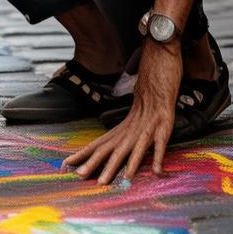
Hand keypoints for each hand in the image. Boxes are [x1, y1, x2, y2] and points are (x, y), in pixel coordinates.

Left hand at [63, 40, 180, 182]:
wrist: (160, 52)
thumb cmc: (152, 78)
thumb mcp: (141, 103)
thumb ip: (134, 119)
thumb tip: (125, 132)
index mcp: (126, 122)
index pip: (101, 142)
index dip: (85, 154)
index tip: (67, 165)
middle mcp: (134, 124)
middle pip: (111, 147)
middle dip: (94, 164)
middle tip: (78, 176)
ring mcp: (149, 121)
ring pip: (131, 148)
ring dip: (119, 165)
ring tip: (106, 181)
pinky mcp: (166, 118)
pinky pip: (161, 141)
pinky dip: (157, 155)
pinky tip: (155, 171)